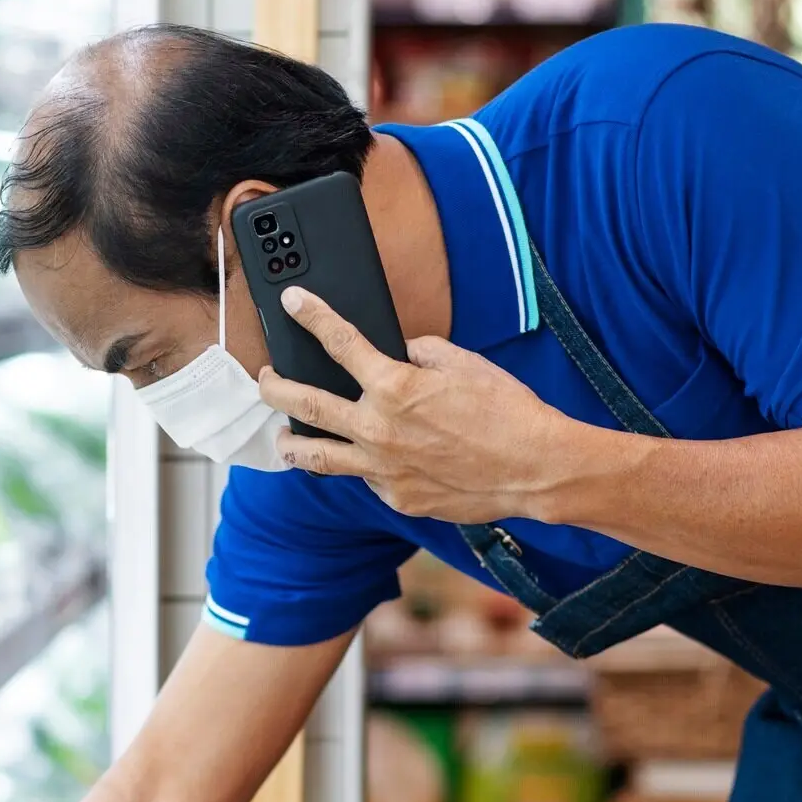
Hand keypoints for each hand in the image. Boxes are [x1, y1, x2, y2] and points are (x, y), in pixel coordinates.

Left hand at [258, 288, 582, 522]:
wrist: (536, 469)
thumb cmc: (508, 413)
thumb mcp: (465, 363)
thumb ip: (421, 352)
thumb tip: (399, 353)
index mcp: (394, 387)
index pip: (339, 342)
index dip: (312, 316)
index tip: (293, 303)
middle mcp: (378, 430)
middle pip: (305, 405)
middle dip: (275, 387)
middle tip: (264, 378)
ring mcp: (383, 470)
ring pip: (318, 459)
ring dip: (293, 443)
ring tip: (282, 437)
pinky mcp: (398, 498)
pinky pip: (367, 479)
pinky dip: (363, 465)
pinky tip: (368, 459)